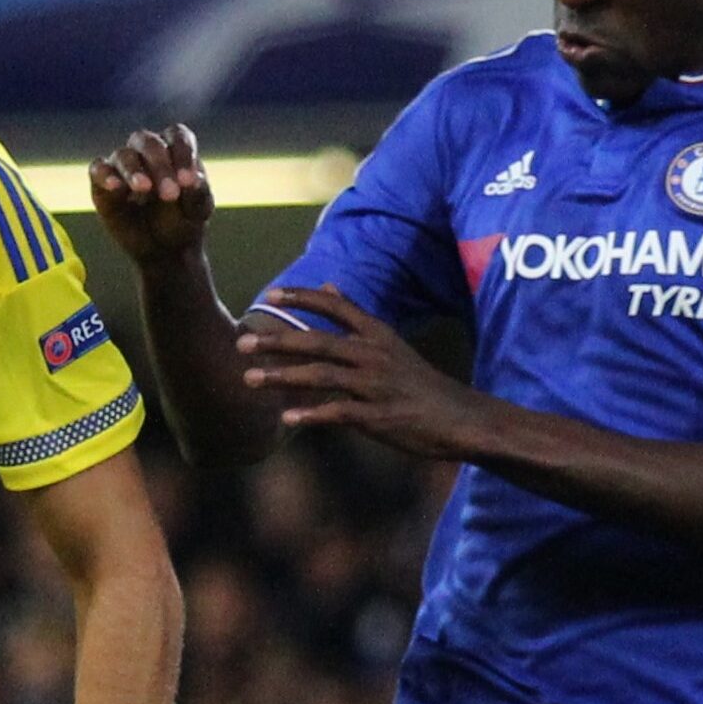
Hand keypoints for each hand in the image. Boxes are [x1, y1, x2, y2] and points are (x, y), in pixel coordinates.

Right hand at [89, 124, 213, 264]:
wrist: (162, 250)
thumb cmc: (183, 222)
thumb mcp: (197, 212)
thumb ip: (198, 194)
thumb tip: (195, 179)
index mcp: (175, 149)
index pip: (177, 137)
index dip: (183, 154)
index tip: (189, 181)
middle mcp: (147, 151)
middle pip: (149, 143)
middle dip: (160, 165)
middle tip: (170, 194)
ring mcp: (123, 165)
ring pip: (123, 155)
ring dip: (134, 170)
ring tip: (144, 188)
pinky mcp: (101, 182)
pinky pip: (98, 169)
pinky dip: (104, 174)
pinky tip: (114, 186)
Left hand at [235, 286, 500, 461]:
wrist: (461, 418)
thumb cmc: (419, 382)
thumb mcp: (390, 341)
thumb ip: (355, 316)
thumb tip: (328, 284)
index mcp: (377, 334)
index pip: (335, 306)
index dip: (302, 298)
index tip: (269, 294)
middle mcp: (374, 355)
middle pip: (318, 341)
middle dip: (277, 341)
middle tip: (242, 342)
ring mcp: (376, 386)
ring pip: (321, 376)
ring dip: (283, 377)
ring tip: (250, 379)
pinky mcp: (379, 416)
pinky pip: (339, 413)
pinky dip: (312, 415)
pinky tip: (287, 419)